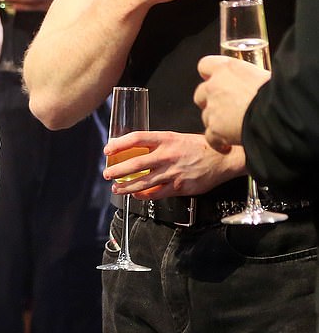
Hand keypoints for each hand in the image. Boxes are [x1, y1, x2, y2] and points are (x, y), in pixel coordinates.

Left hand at [103, 129, 245, 197]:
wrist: (224, 158)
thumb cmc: (201, 147)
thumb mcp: (178, 137)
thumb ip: (159, 144)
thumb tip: (138, 149)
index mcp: (166, 139)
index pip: (137, 138)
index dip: (120, 144)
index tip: (108, 149)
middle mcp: (167, 155)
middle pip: (136, 163)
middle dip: (118, 170)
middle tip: (107, 174)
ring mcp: (173, 172)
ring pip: (144, 181)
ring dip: (127, 186)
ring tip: (116, 189)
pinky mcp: (179, 187)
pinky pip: (157, 193)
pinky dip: (144, 195)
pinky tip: (136, 195)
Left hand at [194, 54, 270, 151]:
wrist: (279, 115)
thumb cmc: (279, 94)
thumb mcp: (263, 74)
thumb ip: (250, 77)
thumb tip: (255, 81)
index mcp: (227, 68)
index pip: (205, 65)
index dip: (210, 75)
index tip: (217, 81)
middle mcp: (215, 86)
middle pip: (201, 93)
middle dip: (210, 101)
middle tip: (226, 108)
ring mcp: (213, 108)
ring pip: (205, 116)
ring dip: (216, 122)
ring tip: (232, 128)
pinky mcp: (215, 129)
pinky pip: (210, 138)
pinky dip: (218, 143)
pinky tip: (229, 146)